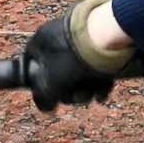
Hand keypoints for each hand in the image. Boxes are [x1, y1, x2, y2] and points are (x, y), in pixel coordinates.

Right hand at [22, 0, 143, 111]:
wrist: (111, 35)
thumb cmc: (76, 56)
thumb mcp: (52, 82)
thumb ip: (44, 97)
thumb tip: (46, 107)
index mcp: (43, 40)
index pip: (31, 65)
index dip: (38, 85)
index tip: (49, 99)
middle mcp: (61, 37)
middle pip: (59, 73)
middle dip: (69, 92)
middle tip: (77, 99)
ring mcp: (82, 40)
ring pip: (79, 73)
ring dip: (85, 90)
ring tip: (92, 96)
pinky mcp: (102, 43)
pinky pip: (96, 67)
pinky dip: (99, 82)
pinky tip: (102, 94)